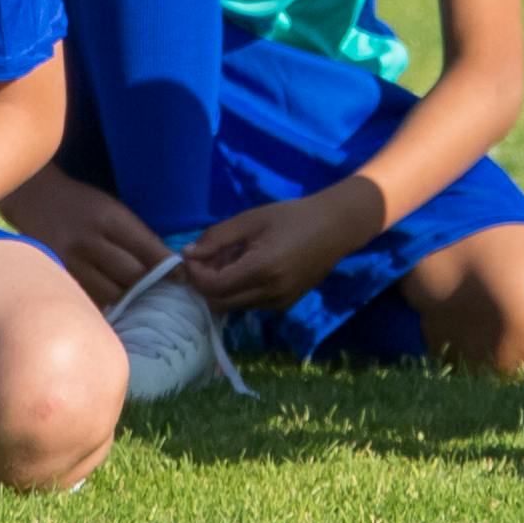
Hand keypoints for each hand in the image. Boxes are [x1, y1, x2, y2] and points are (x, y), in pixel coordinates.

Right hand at [11, 169, 172, 308]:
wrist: (34, 198)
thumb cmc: (81, 204)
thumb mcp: (111, 208)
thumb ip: (135, 235)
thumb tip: (167, 265)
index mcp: (108, 218)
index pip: (147, 249)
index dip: (168, 267)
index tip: (182, 277)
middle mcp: (88, 241)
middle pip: (132, 276)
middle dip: (149, 284)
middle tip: (159, 289)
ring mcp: (70, 262)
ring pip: (112, 293)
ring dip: (127, 295)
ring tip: (134, 294)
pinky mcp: (58, 276)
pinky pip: (90, 299)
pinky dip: (105, 300)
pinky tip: (110, 296)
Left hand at [183, 179, 384, 310]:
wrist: (334, 228)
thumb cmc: (292, 217)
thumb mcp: (251, 220)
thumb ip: (217, 238)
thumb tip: (188, 254)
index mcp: (261, 269)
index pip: (213, 286)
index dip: (195, 273)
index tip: (191, 255)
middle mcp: (270, 293)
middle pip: (219, 302)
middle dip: (204, 284)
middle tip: (205, 260)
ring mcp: (279, 302)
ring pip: (234, 305)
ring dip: (221, 288)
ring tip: (228, 261)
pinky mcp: (285, 304)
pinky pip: (250, 304)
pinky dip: (239, 291)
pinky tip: (246, 268)